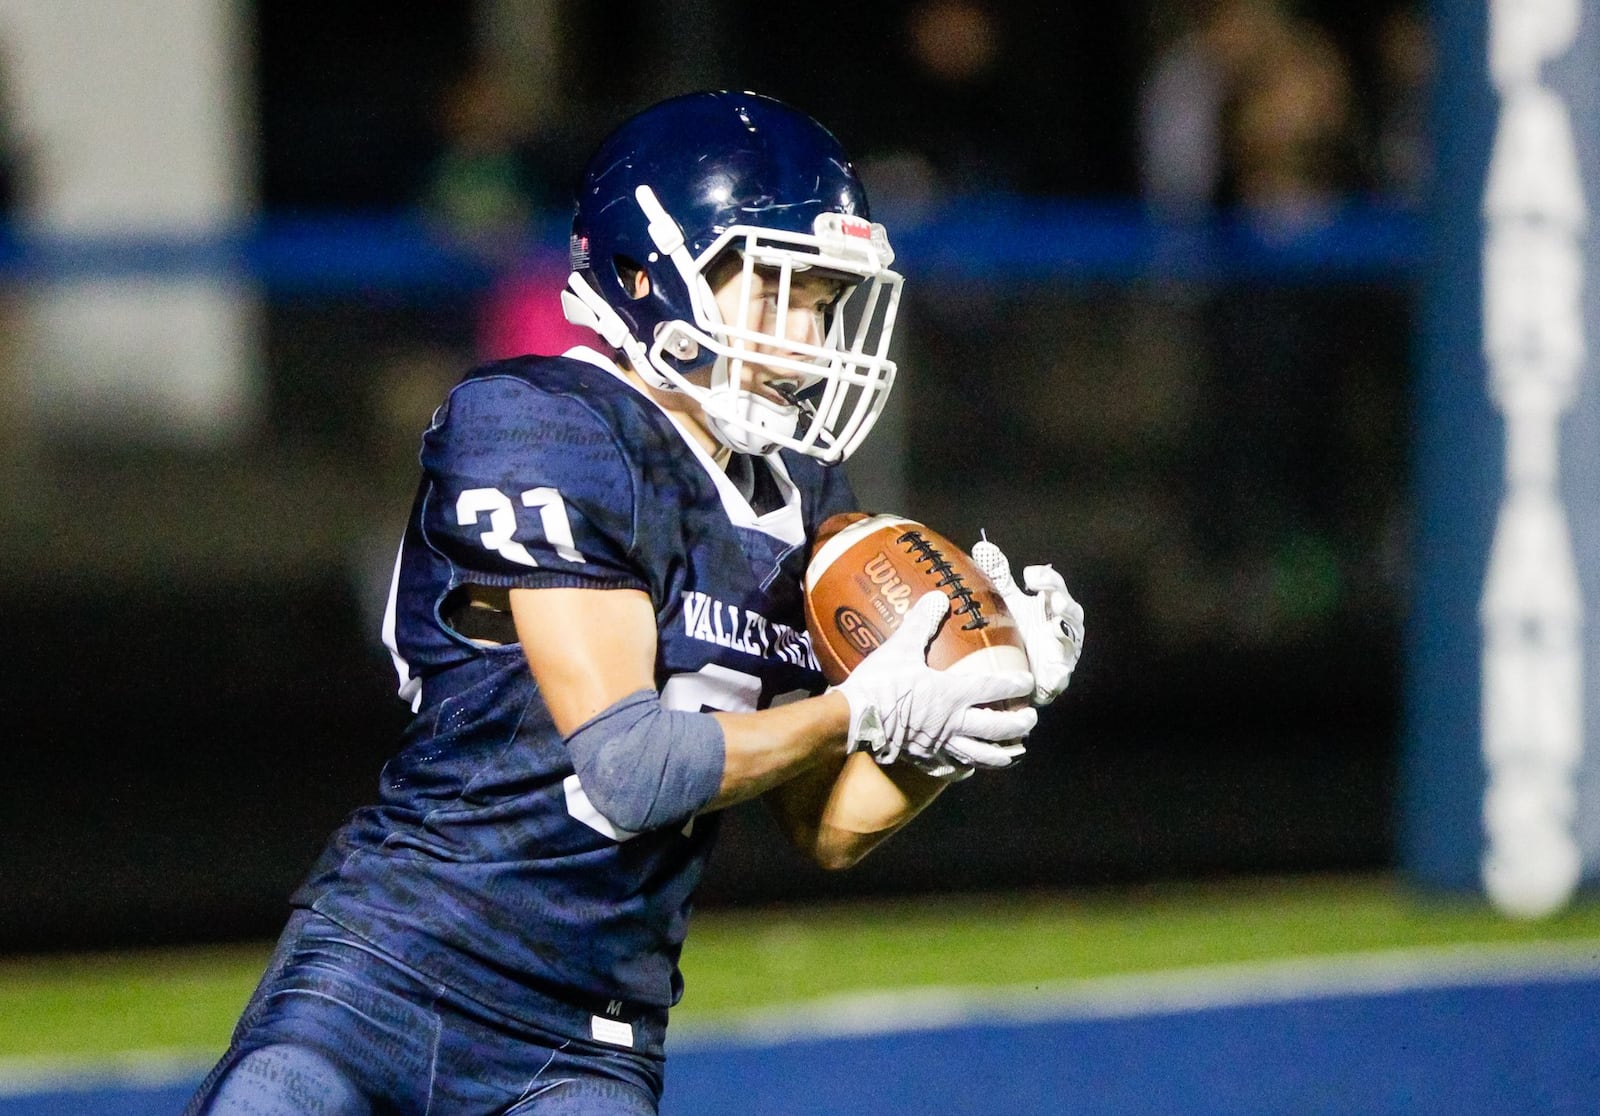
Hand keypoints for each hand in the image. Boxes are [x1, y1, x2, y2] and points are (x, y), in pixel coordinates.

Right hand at [834, 591, 1036, 778]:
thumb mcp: (900, 647)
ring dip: (1002, 754)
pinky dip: (964, 770)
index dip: (1015, 684)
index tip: (1029, 683)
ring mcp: (941, 745)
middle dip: (1019, 725)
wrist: (854, 720)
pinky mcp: (925, 760)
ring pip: (981, 756)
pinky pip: (951, 769)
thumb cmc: (879, 684)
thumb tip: (938, 598)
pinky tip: (968, 769)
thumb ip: (921, 623)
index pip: (994, 688)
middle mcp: (953, 723)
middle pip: (997, 729)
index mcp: (952, 693)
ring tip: (1015, 751)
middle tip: (1030, 719)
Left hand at [970, 537, 1084, 705]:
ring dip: (1064, 636)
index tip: (1029, 575)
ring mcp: (1064, 650)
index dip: (1047, 579)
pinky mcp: (1058, 675)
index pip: (1055, 586)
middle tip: (1053, 601)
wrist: (1021, 668)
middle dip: (1064, 604)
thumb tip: (983, 546)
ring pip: (1070, 640)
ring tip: (1055, 629)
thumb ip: (1000, 575)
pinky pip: (1061, 674)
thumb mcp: (1009, 600)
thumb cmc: (1021, 627)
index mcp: (1053, 603)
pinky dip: (1059, 674)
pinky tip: (1053, 674)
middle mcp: (1064, 625)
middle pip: (1070, 610)